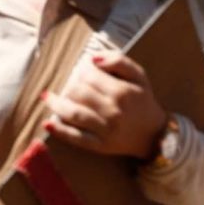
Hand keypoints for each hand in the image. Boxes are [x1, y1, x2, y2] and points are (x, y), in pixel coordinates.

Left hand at [42, 50, 167, 159]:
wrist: (154, 135)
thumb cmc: (143, 102)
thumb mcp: (140, 76)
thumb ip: (119, 61)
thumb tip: (92, 58)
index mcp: (122, 92)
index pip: (89, 75)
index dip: (81, 70)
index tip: (81, 71)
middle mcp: (113, 111)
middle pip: (78, 92)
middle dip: (69, 85)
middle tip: (70, 84)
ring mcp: (105, 130)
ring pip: (73, 113)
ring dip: (56, 104)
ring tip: (49, 98)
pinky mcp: (100, 146)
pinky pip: (76, 138)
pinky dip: (60, 131)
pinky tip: (48, 122)